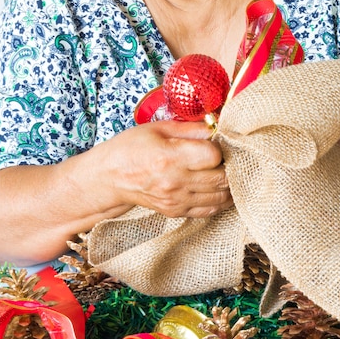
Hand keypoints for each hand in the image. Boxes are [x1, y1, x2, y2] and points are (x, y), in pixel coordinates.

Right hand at [91, 120, 232, 217]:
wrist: (111, 177)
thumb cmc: (132, 148)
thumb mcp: (158, 129)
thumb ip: (191, 128)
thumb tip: (217, 127)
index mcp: (170, 157)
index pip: (213, 155)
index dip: (218, 147)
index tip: (214, 144)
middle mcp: (175, 181)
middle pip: (222, 177)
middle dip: (229, 166)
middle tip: (225, 158)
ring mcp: (177, 200)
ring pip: (221, 196)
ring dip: (229, 184)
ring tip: (224, 172)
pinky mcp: (176, 211)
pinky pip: (210, 209)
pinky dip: (221, 200)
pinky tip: (220, 189)